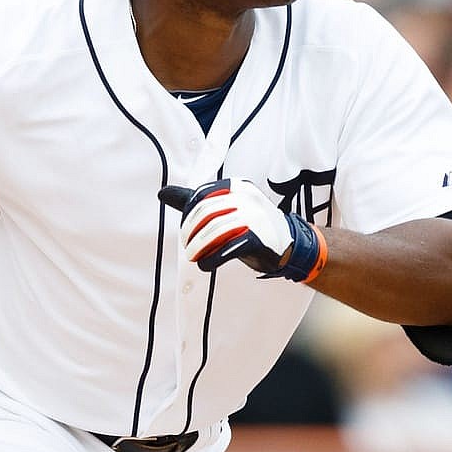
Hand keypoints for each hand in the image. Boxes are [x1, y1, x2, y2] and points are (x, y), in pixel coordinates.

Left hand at [161, 178, 325, 280]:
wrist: (289, 244)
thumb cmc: (252, 226)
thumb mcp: (225, 209)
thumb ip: (194, 202)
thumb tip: (162, 193)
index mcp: (236, 187)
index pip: (201, 195)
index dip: (187, 215)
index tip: (187, 231)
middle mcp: (246, 198)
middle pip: (205, 213)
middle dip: (190, 232)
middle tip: (187, 247)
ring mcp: (254, 217)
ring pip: (214, 231)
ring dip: (198, 248)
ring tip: (194, 257)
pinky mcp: (259, 239)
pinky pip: (228, 248)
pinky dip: (212, 259)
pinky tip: (206, 265)